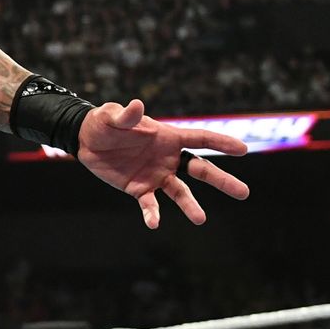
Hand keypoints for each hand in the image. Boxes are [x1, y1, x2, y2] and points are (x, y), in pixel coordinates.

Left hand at [76, 99, 250, 227]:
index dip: (221, 143)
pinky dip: (152, 214)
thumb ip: (126, 115)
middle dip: (222, 180)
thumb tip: (137, 106)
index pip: (200, 139)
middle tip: (244, 193)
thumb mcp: (112, 116)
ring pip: (180, 192)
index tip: (242, 149)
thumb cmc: (104, 122)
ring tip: (200, 219)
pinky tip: (154, 223)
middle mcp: (168, 158)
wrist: (85, 141)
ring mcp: (156, 176)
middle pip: (200, 169)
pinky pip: (150, 204)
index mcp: (168, 137)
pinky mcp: (139, 189)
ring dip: (190, 205)